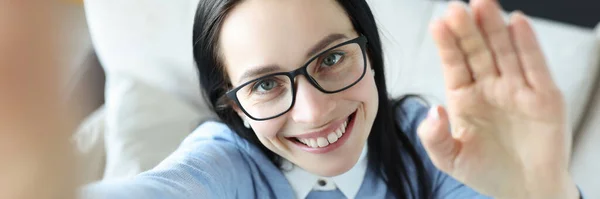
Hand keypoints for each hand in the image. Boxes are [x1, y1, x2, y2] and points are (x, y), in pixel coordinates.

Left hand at [418, 0, 578, 197]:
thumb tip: (433, 111)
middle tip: (457, 7)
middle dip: (467, 29)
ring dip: (494, 28)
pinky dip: (527, 44)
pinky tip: (516, 22)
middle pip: (477, 51)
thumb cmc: (486, 172)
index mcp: (464, 97)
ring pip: (504, 52)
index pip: (454, 64)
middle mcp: (489, 87)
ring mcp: (517, 89)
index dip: (447, 44)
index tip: (437, 23)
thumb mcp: (451, 159)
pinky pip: (535, 66)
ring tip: (483, 4)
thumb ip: (434, 138)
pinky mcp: (544, 96)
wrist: (525, 191)